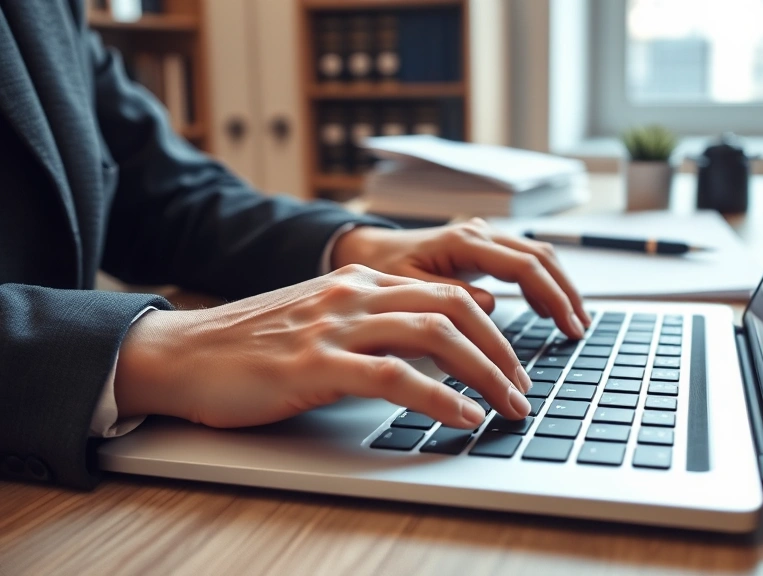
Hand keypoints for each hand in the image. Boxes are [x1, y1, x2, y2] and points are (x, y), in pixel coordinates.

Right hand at [113, 265, 533, 428]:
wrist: (183, 353)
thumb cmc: (253, 346)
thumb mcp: (325, 320)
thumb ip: (378, 320)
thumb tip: (439, 337)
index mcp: (361, 283)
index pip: (448, 293)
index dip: (493, 330)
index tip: (513, 364)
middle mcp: (355, 295)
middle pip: (455, 309)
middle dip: (502, 351)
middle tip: (522, 389)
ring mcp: (336, 327)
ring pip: (435, 336)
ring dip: (485, 373)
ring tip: (507, 406)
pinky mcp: (315, 365)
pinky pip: (395, 376)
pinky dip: (439, 398)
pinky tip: (462, 416)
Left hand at [333, 219, 590, 338]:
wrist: (364, 252)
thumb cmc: (380, 271)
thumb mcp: (407, 289)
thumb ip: (449, 296)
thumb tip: (491, 306)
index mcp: (464, 241)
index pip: (525, 267)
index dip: (552, 298)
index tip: (567, 326)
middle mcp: (479, 233)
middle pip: (540, 258)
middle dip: (565, 293)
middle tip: (579, 328)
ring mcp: (483, 237)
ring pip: (537, 256)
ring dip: (559, 287)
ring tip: (573, 321)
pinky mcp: (482, 247)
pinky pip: (523, 261)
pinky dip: (543, 283)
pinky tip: (547, 309)